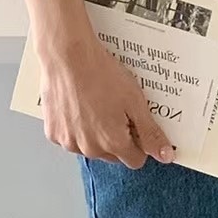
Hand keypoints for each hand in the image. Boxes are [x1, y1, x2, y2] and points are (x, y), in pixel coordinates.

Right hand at [38, 26, 175, 169]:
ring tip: (95, 105)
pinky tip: (78, 106)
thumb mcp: (135, 103)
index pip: (135, 160)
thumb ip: (151, 134)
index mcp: (114, 143)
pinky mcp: (53, 133)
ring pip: (90, 148)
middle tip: (115, 110)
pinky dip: (75, 128)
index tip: (135, 125)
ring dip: (95, 134)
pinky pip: (70, 138)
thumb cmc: (101, 75)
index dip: (139, 143)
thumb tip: (165, 156)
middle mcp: (90, 149)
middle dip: (117, 138)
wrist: (68, 57)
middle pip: (112, 155)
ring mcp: (69, 142)